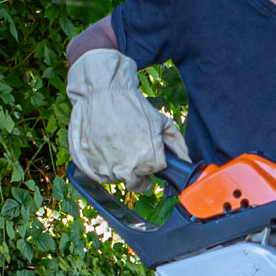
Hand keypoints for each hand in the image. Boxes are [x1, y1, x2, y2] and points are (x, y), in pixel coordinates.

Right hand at [65, 48, 184, 187]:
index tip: (148, 154)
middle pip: (135, 182)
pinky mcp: (87, 164)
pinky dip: (100, 167)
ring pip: (116, 179)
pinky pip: (96, 175)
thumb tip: (187, 161)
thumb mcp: (161, 121)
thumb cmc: (132, 105)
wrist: (102, 92)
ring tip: (118, 148)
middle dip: (138, 172)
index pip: (155, 172)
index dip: (153, 162)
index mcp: (148, 161)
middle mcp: (126, 169)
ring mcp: (105, 168)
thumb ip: (177, 144)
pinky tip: (104, 151)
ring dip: (119, 169)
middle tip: (134, 156)